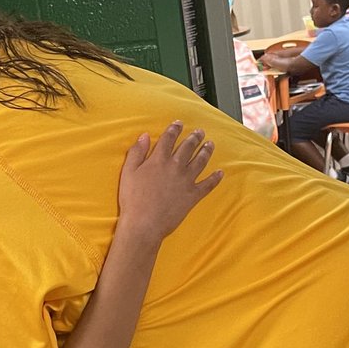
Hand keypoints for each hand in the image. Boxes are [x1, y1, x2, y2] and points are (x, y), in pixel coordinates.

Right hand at [117, 121, 223, 244]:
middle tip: (200, 131)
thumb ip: (136, 152)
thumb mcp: (128, 172)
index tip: (179, 123)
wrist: (144, 223)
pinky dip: (215, 179)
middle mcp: (175, 166)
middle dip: (194, 137)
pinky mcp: (192, 196)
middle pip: (187, 147)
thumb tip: (144, 136)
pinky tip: (220, 173)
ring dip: (206, 151)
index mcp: (159, 160)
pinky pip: (207, 185)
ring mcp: (186, 181)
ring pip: (200, 161)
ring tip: (210, 144)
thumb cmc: (133, 199)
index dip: (174, 129)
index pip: (168, 139)